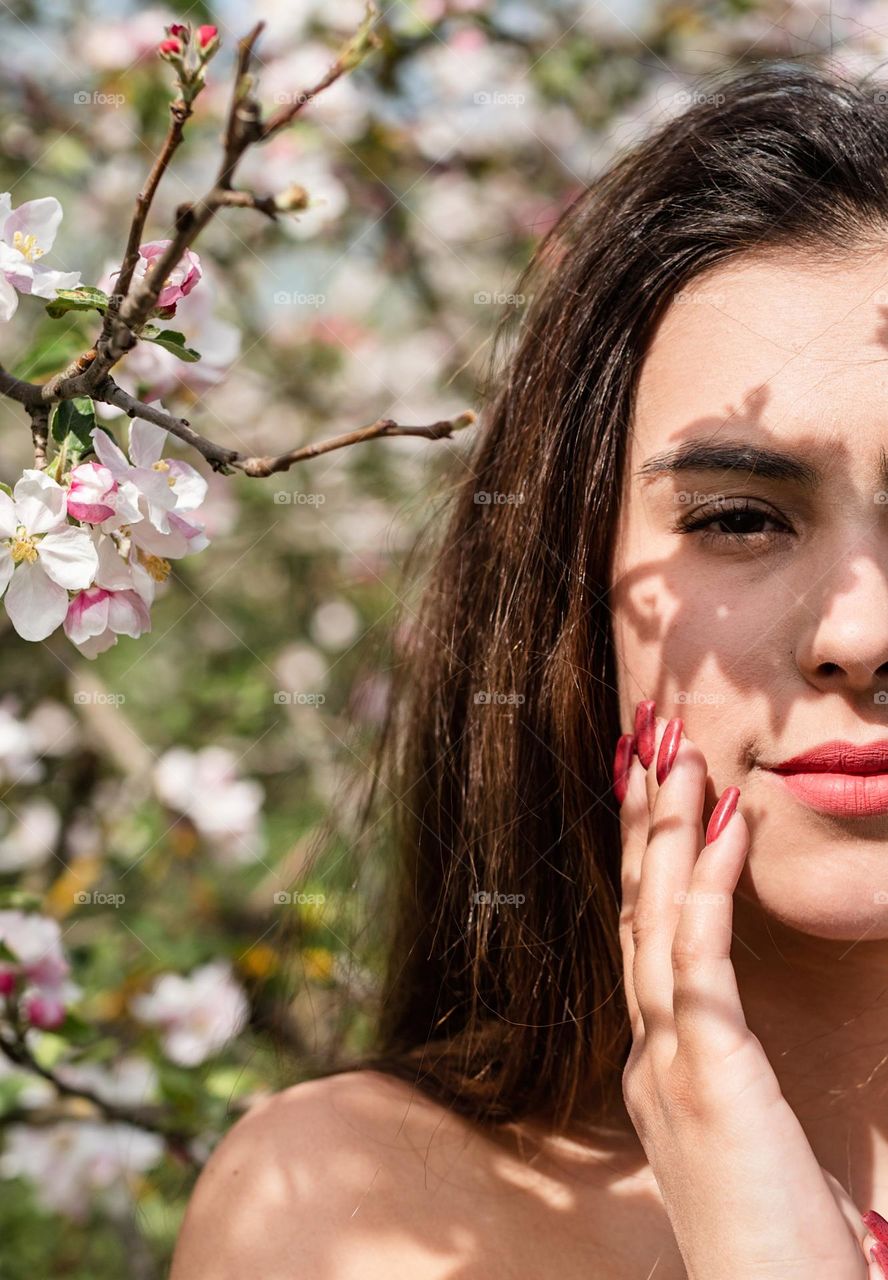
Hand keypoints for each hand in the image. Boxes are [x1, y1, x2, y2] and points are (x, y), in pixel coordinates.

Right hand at [615, 702, 883, 1279]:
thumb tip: (738, 1055)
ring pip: (657, 920)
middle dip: (643, 825)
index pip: (645, 944)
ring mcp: (671, 1062)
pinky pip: (703, 957)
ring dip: (668, 832)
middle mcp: (651, 1055)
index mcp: (659, 1070)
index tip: (653, 798)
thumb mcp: (752, 1155)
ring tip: (678, 758)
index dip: (646, 866)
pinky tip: (726, 825)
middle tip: (648, 745)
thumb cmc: (779, 1253)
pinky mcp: (708, 1072)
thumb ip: (736, 1096)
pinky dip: (710, 883)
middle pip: (638, 915)